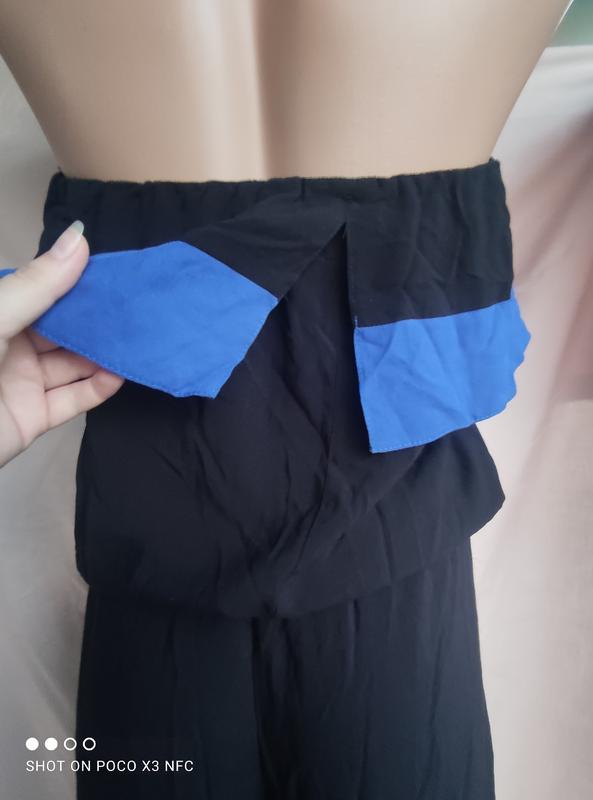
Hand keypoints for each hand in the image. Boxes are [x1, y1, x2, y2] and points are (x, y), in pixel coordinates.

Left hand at [0, 221, 124, 467]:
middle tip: (136, 308)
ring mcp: (21, 384)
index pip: (41, 293)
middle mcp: (8, 346)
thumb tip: (80, 237)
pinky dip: (97, 388)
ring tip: (137, 338)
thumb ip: (38, 285)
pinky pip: (71, 400)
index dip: (75, 282)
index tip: (114, 273)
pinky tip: (120, 374)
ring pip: (70, 364)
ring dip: (102, 353)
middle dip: (95, 320)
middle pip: (61, 329)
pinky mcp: (33, 419)